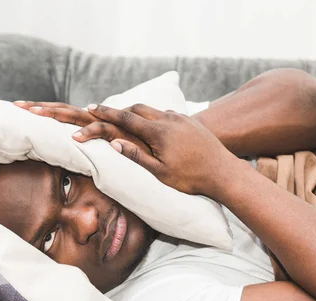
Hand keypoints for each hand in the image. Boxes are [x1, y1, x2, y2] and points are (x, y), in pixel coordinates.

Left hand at [13, 100, 151, 155]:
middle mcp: (98, 121)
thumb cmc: (136, 155)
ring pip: (79, 117)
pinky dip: (89, 134)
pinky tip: (74, 138)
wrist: (165, 150)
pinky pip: (103, 133)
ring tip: (36, 115)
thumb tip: (74, 155)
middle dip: (40, 108)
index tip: (21, 109)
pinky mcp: (122, 135)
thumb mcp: (108, 154)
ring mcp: (109, 126)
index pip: (64, 114)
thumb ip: (93, 151)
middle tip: (17, 106)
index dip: (43, 111)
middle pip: (65, 111)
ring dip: (57, 115)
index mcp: (92, 124)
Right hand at [74, 103, 236, 196]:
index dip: (106, 113)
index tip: (91, 107)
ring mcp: (182, 118)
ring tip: (127, 120)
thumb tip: (114, 143)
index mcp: (158, 132)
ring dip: (138, 113)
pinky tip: (154, 127)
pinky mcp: (191, 122)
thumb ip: (136, 156)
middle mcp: (169, 119)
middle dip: (120, 110)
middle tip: (105, 113)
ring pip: (154, 110)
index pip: (126, 118)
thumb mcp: (160, 172)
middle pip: (138, 108)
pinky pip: (167, 114)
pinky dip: (154, 117)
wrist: (224, 172)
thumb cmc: (191, 178)